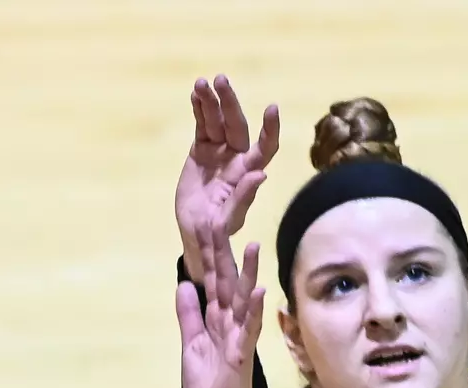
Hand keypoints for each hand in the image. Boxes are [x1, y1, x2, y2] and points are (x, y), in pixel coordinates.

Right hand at [175, 75, 278, 278]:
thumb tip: (260, 175)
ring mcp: (219, 149)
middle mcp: (237, 155)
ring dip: (210, 100)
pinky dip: (199, 109)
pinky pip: (202, 124)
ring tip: (202, 82)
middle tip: (221, 80)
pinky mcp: (201, 148)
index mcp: (248, 170)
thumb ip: (244, 197)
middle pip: (236, 123)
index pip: (265, 146)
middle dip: (229, 102)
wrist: (197, 228)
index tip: (271, 109)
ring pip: (217, 120)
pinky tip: (196, 93)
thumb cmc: (219, 227)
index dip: (269, 129)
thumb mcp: (230, 218)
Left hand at [176, 219, 265, 387]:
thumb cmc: (209, 380)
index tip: (205, 224)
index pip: (211, 278)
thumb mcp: (190, 343)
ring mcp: (239, 334)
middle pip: (227, 280)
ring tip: (253, 245)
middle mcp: (230, 319)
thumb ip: (189, 315)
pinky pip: (249, 328)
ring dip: (248, 273)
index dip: (207, 253)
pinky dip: (253, 310)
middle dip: (225, 252)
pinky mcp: (243, 352)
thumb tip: (184, 285)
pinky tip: (259, 291)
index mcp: (214, 316)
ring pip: (244, 298)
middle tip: (224, 219)